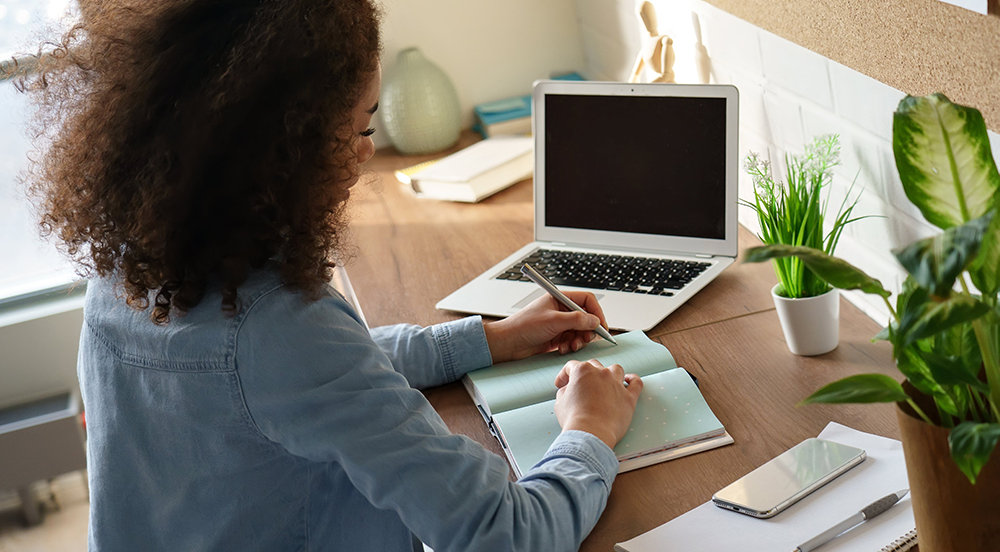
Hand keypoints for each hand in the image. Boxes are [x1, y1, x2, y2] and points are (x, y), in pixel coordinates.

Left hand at [482, 291, 609, 363]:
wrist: (507, 343)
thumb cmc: (523, 326)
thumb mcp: (553, 321)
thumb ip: (576, 320)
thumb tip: (595, 321)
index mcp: (559, 299)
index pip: (586, 300)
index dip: (596, 312)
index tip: (602, 326)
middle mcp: (561, 310)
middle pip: (586, 318)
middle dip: (588, 330)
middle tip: (586, 339)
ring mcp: (559, 324)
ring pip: (580, 331)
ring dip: (579, 340)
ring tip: (572, 346)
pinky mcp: (556, 337)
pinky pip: (572, 341)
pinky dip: (571, 346)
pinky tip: (562, 349)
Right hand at [554, 359, 642, 447]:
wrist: (591, 433)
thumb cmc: (574, 419)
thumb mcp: (560, 402)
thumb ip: (564, 391)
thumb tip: (569, 390)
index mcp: (583, 371)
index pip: (571, 366)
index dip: (564, 375)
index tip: (562, 385)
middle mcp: (601, 373)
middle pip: (594, 365)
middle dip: (585, 374)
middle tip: (580, 386)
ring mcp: (617, 384)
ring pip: (615, 369)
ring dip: (609, 373)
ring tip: (605, 381)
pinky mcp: (629, 397)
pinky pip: (636, 383)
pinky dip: (633, 380)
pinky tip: (629, 380)